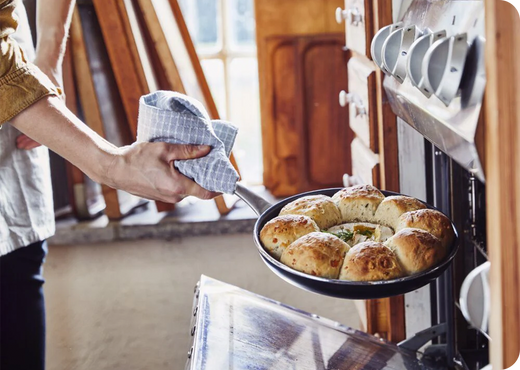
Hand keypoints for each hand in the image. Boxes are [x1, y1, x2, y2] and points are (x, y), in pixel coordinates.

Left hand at [15, 63, 62, 150]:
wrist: (50, 59)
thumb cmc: (41, 69)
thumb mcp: (31, 84)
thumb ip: (22, 99)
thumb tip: (8, 111)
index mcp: (54, 108)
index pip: (47, 132)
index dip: (34, 141)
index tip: (21, 145)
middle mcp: (57, 110)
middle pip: (47, 132)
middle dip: (32, 140)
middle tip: (20, 145)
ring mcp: (56, 107)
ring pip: (47, 127)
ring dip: (34, 134)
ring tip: (21, 141)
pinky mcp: (53, 104)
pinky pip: (47, 120)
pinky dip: (38, 125)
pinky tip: (28, 128)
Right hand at [105, 142, 220, 202]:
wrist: (114, 169)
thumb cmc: (136, 159)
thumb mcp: (165, 149)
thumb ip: (188, 150)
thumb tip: (207, 149)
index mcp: (178, 187)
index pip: (207, 192)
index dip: (221, 187)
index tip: (229, 180)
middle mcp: (174, 196)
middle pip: (198, 189)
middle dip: (205, 176)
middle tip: (211, 161)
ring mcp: (167, 198)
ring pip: (187, 188)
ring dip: (192, 176)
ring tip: (194, 160)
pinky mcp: (160, 195)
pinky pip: (177, 188)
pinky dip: (182, 179)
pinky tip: (180, 166)